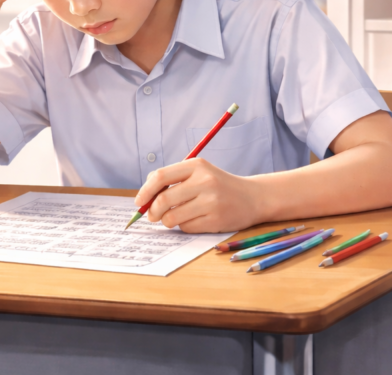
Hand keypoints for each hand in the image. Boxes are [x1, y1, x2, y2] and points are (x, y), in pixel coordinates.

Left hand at [136, 158, 260, 233]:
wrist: (252, 197)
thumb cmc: (219, 185)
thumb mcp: (199, 173)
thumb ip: (173, 180)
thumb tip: (144, 197)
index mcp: (197, 165)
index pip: (161, 177)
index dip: (145, 191)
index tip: (139, 202)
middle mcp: (205, 181)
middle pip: (163, 199)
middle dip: (152, 211)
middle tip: (152, 216)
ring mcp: (211, 201)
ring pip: (172, 217)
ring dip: (168, 221)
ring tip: (176, 217)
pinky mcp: (216, 220)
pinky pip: (186, 228)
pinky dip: (184, 226)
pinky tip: (196, 219)